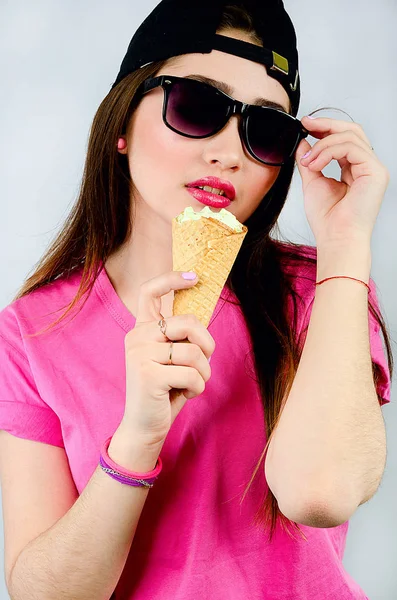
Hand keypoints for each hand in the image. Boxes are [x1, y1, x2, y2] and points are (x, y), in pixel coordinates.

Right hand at [122, 271, 215, 447]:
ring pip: (194, 352)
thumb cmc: (164, 390)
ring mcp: (139, 354)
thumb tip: (202, 318)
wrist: (144, 427)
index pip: (149, 292)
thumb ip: (180, 338)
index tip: (195, 277)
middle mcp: (136, 337)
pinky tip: (185, 394)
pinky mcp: (147, 375)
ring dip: (203, 372)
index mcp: (142, 329)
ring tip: (192, 383)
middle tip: (204, 361)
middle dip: (207, 343)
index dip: (171, 279)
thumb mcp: (172, 358)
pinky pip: (192, 374)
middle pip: (189, 322)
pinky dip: (197, 388)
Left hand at [295, 116, 389, 247]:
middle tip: (306, 124)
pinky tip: (316, 164)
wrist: (335, 238)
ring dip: (323, 144)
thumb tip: (303, 142)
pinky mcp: (375, 172)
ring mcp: (374, 169)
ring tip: (308, 161)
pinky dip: (329, 151)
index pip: (344, 139)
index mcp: (354, 169)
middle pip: (352, 131)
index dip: (326, 128)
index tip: (306, 124)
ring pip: (350, 137)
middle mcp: (366, 167)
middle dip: (327, 125)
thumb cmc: (327, 219)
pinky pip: (352, 147)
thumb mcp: (312, 182)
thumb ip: (309, 160)